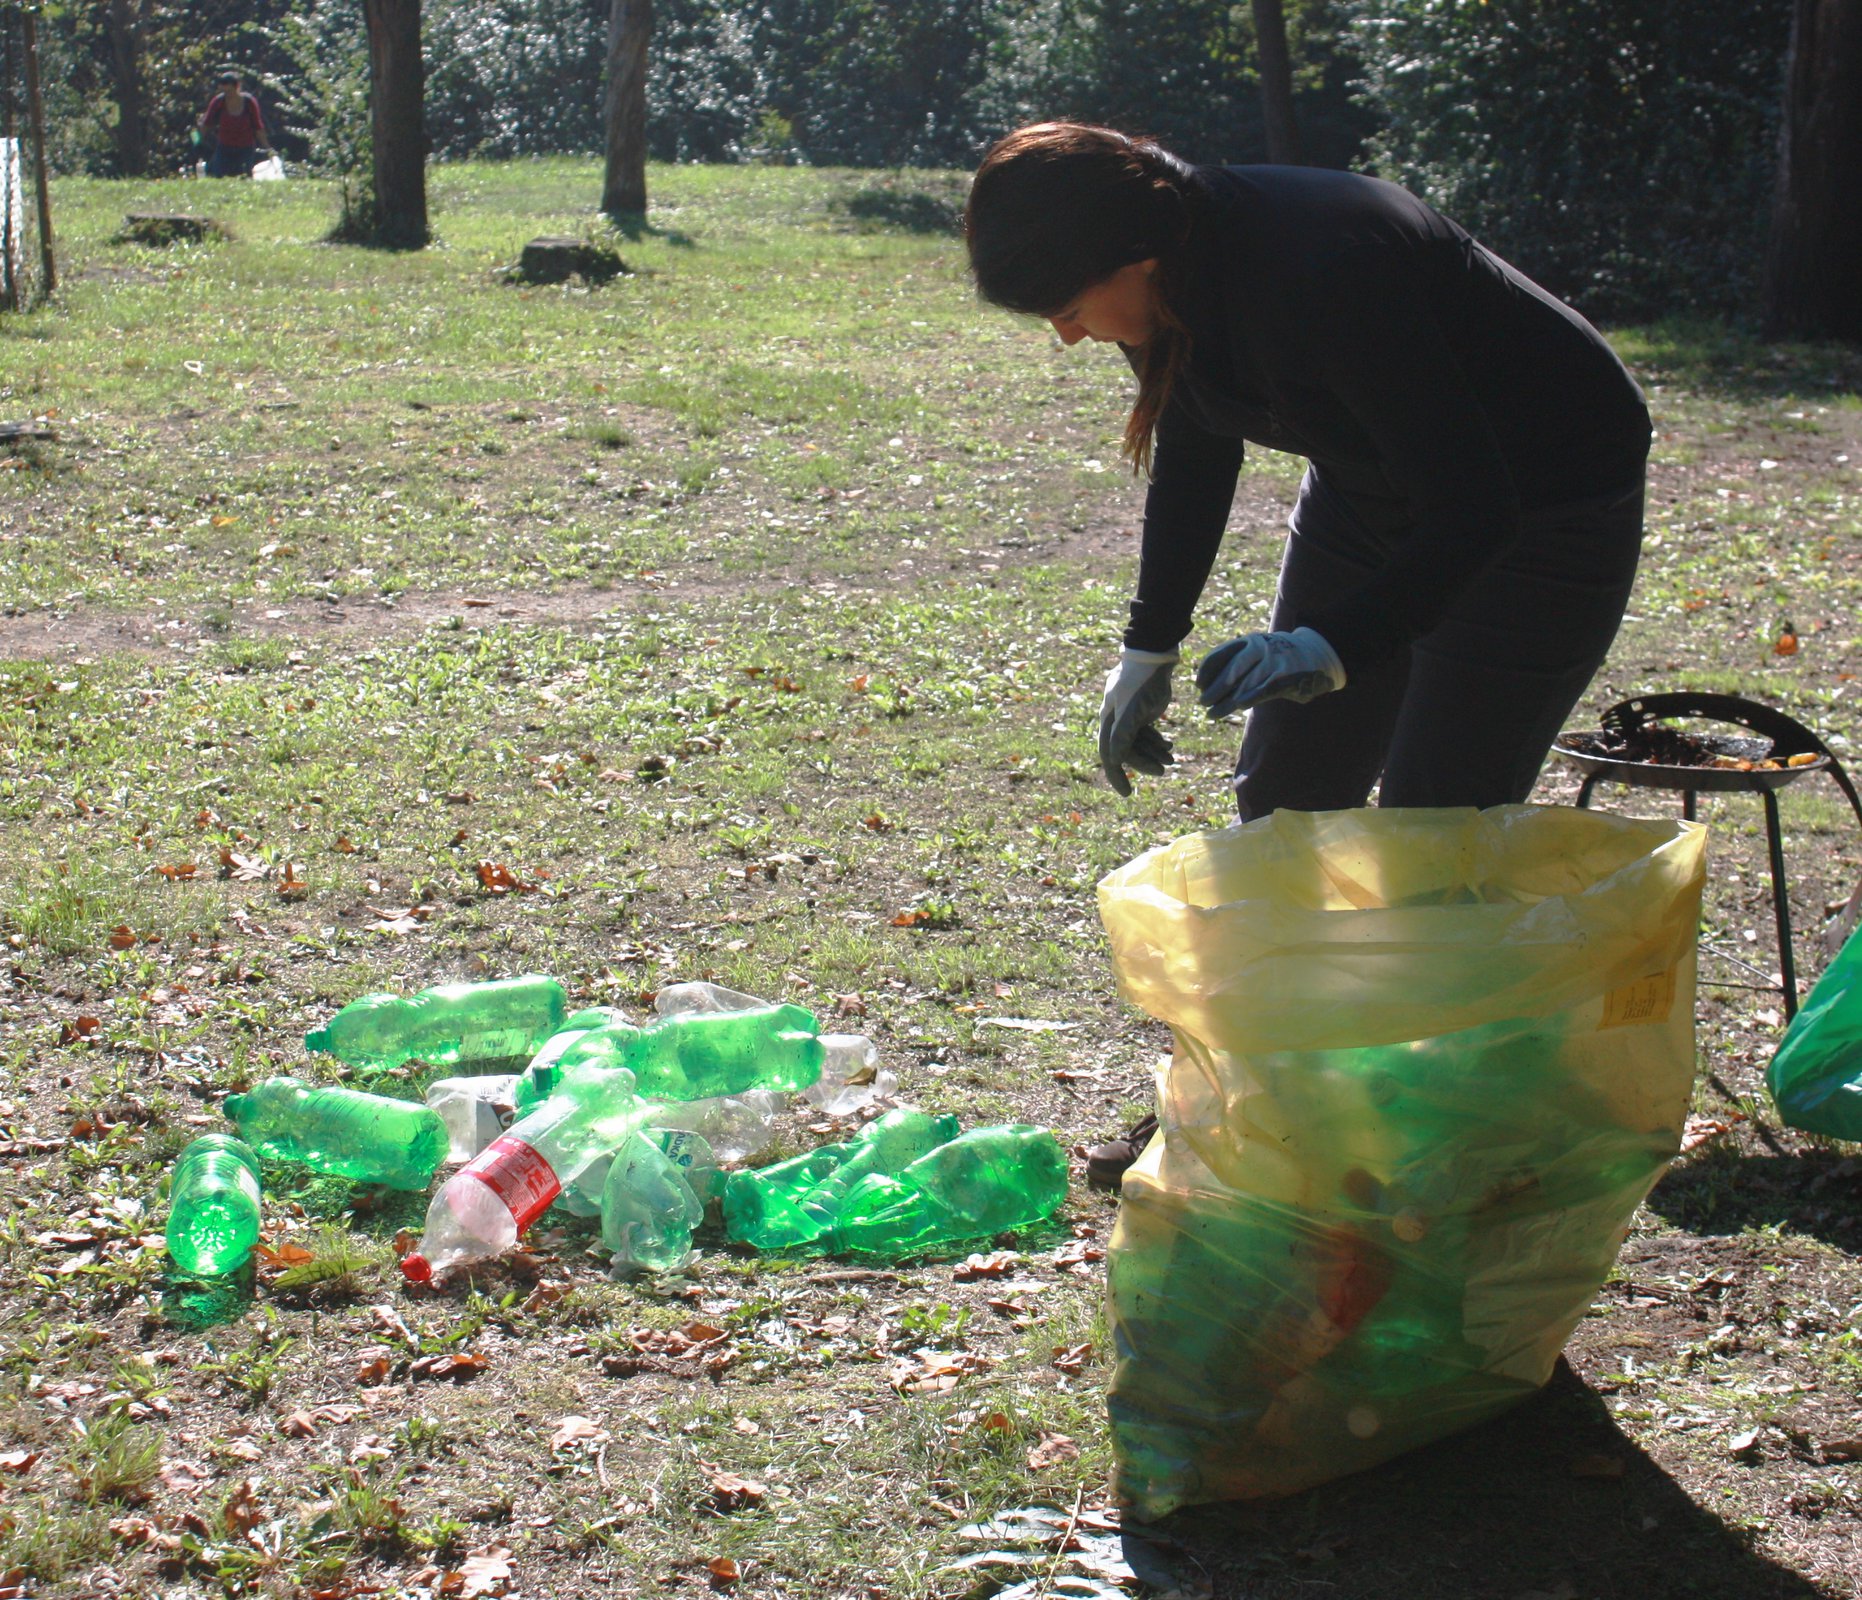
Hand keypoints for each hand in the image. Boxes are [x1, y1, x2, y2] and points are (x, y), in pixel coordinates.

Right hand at [1098, 648, 1176, 795]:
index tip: (1128, 794)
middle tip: (1163, 771)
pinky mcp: (1142, 710)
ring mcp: (1129, 715)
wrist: (1153, 656)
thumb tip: (1114, 761)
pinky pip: (1147, 732)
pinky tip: (1169, 746)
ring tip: (1172, 759)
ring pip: (1139, 742)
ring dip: (1154, 753)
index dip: (1117, 776)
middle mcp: (1115, 720)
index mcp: (1109, 721)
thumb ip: (1123, 735)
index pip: (1110, 755)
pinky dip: (1157, 741)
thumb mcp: (1132, 710)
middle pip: (1127, 750)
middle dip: (1145, 762)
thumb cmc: (1140, 682)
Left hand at [1196, 627, 1345, 718]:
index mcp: (1248, 641)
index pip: (1221, 653)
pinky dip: (1250, 698)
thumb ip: (1234, 665)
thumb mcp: (1255, 654)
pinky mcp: (1287, 675)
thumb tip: (1206, 686)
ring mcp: (1274, 661)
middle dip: (1215, 688)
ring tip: (1213, 713)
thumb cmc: (1274, 659)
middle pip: (1232, 669)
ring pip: (1246, 683)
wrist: (1313, 654)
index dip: (1207, 670)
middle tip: (1203, 702)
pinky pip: (1264, 689)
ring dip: (1227, 701)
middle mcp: (1260, 648)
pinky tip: (1238, 706)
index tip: (1198, 685)